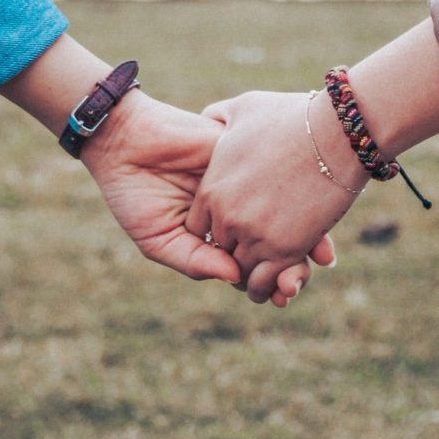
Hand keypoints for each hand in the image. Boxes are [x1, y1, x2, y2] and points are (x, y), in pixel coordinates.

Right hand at [0, 36, 329, 304]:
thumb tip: (236, 278)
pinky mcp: (246, 153)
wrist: (124, 141)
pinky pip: (278, 173)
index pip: (253, 260)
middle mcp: (238, 206)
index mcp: (218, 230)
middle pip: (276, 237)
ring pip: (286, 208)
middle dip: (293, 263)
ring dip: (303, 235)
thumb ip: (194, 260)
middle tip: (299, 282)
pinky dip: (297, 194)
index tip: (284, 297)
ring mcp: (245, 179)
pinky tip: (307, 216)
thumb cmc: (134, 193)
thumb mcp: (159, 238)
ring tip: (313, 259)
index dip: (271, 280)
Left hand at [187, 90, 365, 302]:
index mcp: (212, 188)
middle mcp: (227, 216)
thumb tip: (209, 118)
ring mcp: (254, 235)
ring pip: (240, 272)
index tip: (234, 226)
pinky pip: (264, 283)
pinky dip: (269, 287)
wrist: (336, 132)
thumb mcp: (243, 108)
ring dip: (251, 274)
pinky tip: (280, 281)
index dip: (215, 229)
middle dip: (234, 251)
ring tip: (267, 270)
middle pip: (219, 251)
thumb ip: (219, 117)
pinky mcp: (284, 250)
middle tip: (252, 250)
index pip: (198, 227)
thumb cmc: (292, 116)